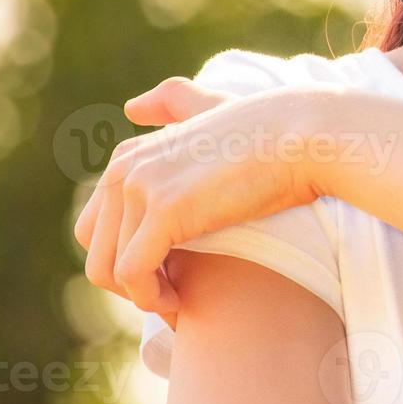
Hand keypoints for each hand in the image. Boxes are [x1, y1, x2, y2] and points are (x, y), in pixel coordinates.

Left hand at [73, 85, 337, 315]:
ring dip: (142, 295)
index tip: (170, 272)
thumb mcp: (214, 111)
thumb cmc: (272, 133)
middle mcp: (124, 167)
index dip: (129, 258)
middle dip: (128, 282)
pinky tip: (182, 299)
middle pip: (95, 251)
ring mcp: (140, 186)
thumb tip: (133, 106)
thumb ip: (176, 104)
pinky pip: (134, 274)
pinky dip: (153, 297)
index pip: (96, 228)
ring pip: (109, 269)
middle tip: (174, 292)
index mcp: (130, 154)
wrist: (306, 138)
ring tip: (180, 298)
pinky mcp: (164, 210)